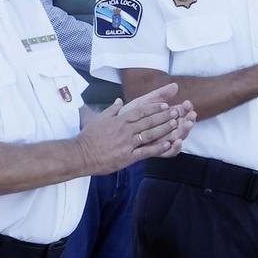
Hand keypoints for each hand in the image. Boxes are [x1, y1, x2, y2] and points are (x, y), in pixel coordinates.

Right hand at [78, 84, 194, 173]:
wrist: (81, 154)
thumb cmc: (88, 137)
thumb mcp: (99, 119)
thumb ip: (111, 109)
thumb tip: (119, 100)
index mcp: (119, 120)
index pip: (140, 111)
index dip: (154, 108)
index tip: (165, 105)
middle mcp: (125, 130)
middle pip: (148, 121)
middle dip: (164, 116)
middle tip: (177, 112)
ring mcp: (127, 143)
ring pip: (150, 134)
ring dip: (164, 129)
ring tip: (176, 124)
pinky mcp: (128, 157)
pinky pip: (146, 151)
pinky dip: (159, 148)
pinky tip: (169, 144)